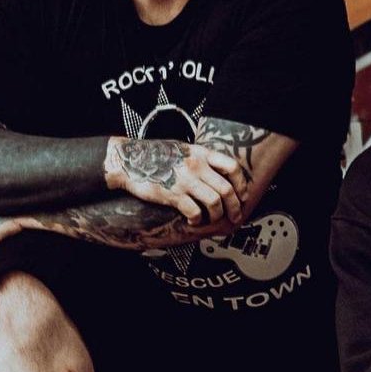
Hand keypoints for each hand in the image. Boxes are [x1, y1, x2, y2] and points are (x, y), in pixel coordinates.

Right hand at [104, 136, 248, 225]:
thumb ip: (201, 159)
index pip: (232, 167)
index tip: (243, 195)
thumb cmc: (154, 155)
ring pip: (214, 203)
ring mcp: (185, 180)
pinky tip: (193, 221)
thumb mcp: (183, 150)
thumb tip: (219, 172)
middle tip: (235, 216)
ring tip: (211, 220)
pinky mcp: (172, 194)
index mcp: (201, 154)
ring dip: (216, 216)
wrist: (128, 160)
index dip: (242, 184)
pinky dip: (197, 220)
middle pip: (227, 189)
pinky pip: (194, 212)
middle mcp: (196, 166)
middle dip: (235, 207)